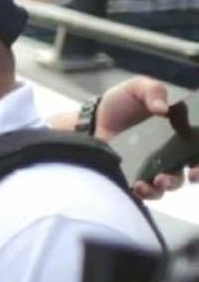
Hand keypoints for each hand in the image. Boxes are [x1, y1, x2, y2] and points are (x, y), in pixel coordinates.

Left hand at [94, 77, 198, 197]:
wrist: (93, 118)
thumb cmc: (120, 102)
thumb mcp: (137, 88)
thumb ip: (153, 91)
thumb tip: (162, 108)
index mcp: (179, 133)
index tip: (197, 168)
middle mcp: (170, 154)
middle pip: (188, 172)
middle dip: (192, 177)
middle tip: (183, 176)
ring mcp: (152, 168)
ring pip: (167, 185)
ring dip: (164, 187)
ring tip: (155, 182)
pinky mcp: (134, 176)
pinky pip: (144, 191)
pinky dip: (145, 193)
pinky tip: (137, 187)